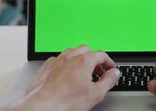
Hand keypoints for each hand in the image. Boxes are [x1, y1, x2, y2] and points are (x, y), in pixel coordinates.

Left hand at [3, 46, 119, 110]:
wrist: (41, 107)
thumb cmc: (65, 102)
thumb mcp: (95, 94)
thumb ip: (108, 81)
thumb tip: (114, 73)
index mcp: (83, 61)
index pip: (101, 55)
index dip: (109, 62)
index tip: (110, 69)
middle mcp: (69, 57)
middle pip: (86, 50)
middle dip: (94, 58)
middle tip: (97, 70)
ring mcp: (56, 61)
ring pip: (71, 52)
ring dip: (79, 58)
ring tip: (82, 71)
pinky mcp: (46, 67)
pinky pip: (58, 59)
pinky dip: (65, 64)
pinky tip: (65, 74)